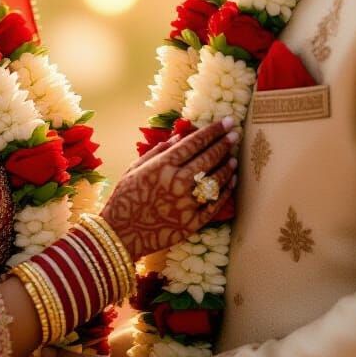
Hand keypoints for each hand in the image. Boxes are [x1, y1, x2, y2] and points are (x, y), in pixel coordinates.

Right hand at [100, 118, 237, 260]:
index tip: (227, 122)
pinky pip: (214, 205)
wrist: (120, 234)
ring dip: (227, 167)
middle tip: (235, 134)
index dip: (213, 131)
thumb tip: (182, 136)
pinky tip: (231, 181)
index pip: (194, 143)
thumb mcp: (136, 168)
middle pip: (208, 159)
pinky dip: (225, 191)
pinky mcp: (192, 224)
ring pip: (215, 181)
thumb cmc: (125, 197)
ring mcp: (186, 204)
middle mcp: (177, 183)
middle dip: (224, 144)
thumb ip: (159, 150)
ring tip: (234, 157)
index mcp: (162, 166)